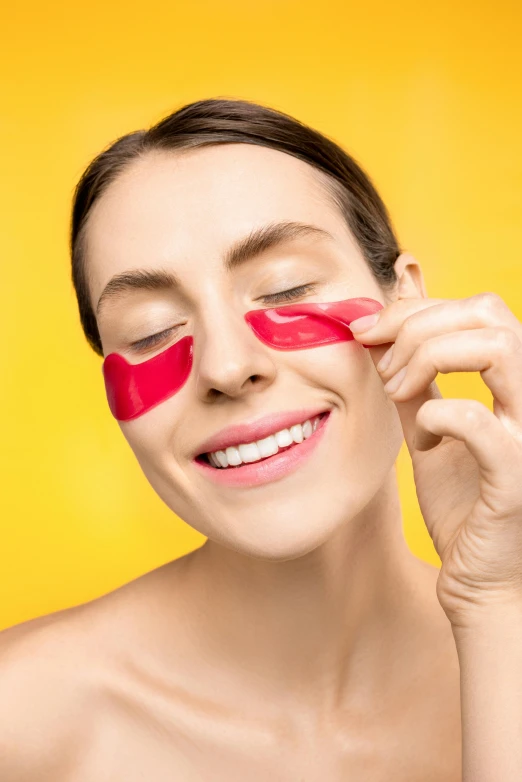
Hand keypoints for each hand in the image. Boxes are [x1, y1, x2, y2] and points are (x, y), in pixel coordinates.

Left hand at [349, 292, 521, 629]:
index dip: (416, 308)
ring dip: (427, 355)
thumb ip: (414, 384)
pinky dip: (438, 413)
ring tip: (393, 387)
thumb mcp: (430, 431)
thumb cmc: (464, 505)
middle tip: (376, 360)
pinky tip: (422, 429)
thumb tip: (381, 335)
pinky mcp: (515, 477)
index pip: (480, 310)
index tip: (366, 331)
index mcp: (516, 384)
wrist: (480, 577)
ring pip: (497, 348)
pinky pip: (480, 422)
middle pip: (488, 315)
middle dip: (416, 325)